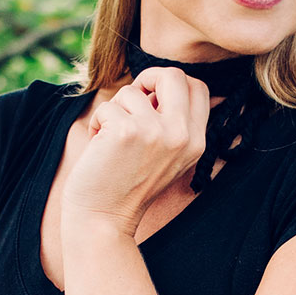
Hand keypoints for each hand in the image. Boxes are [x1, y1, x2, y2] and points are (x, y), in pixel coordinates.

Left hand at [61, 68, 210, 236]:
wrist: (104, 218)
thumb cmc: (128, 185)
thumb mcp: (168, 156)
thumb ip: (173, 123)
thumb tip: (159, 83)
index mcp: (197, 142)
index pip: (198, 88)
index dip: (170, 84)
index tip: (151, 98)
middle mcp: (182, 136)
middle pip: (173, 75)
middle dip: (147, 79)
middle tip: (131, 101)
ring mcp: (156, 132)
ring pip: (132, 92)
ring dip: (114, 110)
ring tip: (110, 137)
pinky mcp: (127, 132)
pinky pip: (107, 107)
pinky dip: (97, 123)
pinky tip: (99, 146)